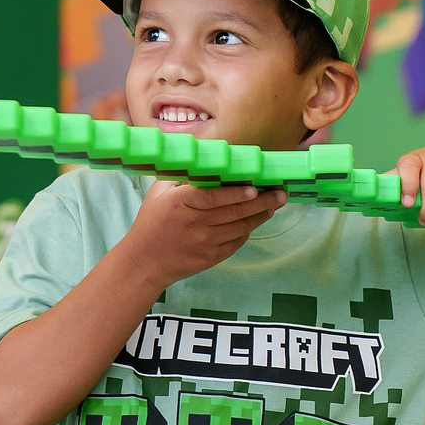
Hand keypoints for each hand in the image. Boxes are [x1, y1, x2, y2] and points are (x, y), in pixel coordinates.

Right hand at [122, 181, 286, 289]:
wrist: (144, 261)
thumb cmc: (151, 222)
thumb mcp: (159, 194)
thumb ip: (183, 178)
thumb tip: (210, 162)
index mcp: (180, 203)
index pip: (213, 197)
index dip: (235, 193)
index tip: (254, 187)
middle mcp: (194, 223)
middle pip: (234, 212)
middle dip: (261, 201)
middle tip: (280, 193)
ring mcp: (205, 243)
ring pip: (240, 227)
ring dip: (260, 215)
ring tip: (274, 205)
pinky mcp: (211, 257)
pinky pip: (236, 242)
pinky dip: (248, 230)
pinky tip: (256, 220)